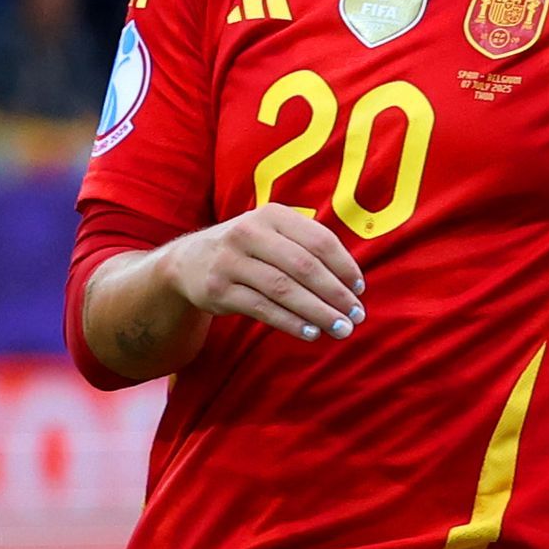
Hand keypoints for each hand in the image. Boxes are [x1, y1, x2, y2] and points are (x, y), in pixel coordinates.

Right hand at [155, 205, 362, 345]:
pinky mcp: (217, 289)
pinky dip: (290, 322)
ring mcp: (230, 261)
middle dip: (335, 294)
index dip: (345, 266)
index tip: (360, 290)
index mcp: (271, 215)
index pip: (319, 240)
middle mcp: (248, 233)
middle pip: (303, 266)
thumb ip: (307, 248)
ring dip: (317, 312)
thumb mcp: (272, 233)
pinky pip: (261, 308)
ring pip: (283, 289)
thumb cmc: (247, 250)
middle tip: (356, 316)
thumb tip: (352, 284)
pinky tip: (310, 333)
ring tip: (340, 329)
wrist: (187, 261)